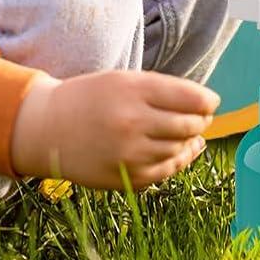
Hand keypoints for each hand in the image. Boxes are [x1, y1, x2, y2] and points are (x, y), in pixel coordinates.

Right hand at [8, 70, 216, 188]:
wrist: (48, 128)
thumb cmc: (91, 97)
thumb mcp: (124, 81)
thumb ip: (164, 92)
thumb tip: (205, 110)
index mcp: (134, 90)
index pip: (190, 97)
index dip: (208, 101)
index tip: (212, 101)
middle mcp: (133, 122)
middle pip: (189, 125)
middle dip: (201, 121)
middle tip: (203, 118)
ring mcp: (129, 154)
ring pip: (180, 150)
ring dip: (191, 142)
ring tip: (190, 134)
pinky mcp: (124, 178)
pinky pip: (164, 173)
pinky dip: (176, 162)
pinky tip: (177, 152)